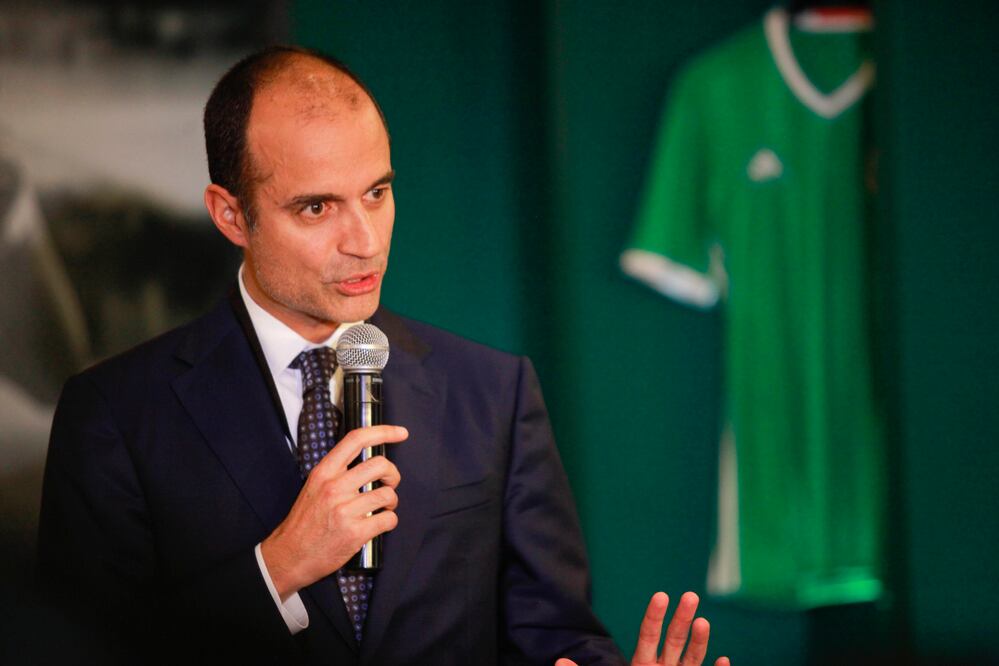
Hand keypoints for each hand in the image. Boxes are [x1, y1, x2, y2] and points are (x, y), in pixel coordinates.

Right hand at [261, 425, 407, 598]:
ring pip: (387, 494)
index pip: (356, 440)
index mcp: (324, 472)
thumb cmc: (304, 522)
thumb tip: (368, 464)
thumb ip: (338, 473)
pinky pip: (388, 519)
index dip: (383, 432)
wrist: (289, 556)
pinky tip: (379, 523)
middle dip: (393, 474)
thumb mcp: (314, 487)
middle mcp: (334, 487)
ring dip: (391, 501)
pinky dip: (389, 521)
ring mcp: (344, 510)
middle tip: (389, 484)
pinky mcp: (354, 533)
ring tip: (383, 508)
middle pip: (380, 465)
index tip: (401, 433)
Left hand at [555, 591, 728, 665]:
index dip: (654, 616)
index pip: (648, 634)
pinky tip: (724, 659)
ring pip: (692, 658)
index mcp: (641, 664)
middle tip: (691, 595)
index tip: (661, 596)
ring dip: (700, 641)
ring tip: (703, 622)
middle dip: (682, 618)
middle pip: (673, 639)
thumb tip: (559, 662)